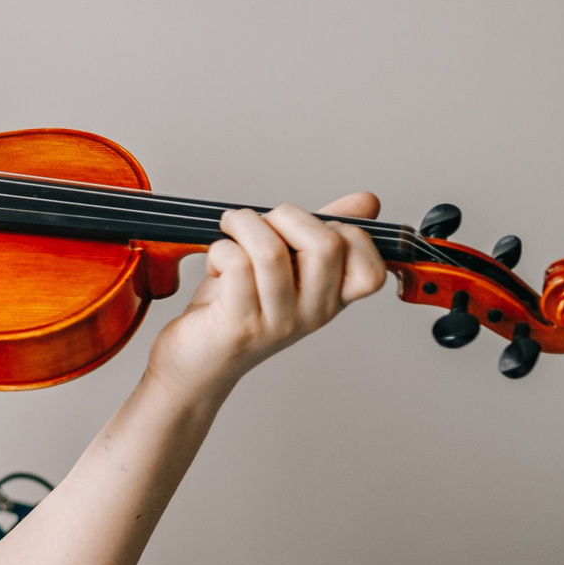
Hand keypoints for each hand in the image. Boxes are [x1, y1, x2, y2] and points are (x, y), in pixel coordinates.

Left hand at [143, 192, 388, 400]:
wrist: (193, 362)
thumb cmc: (234, 308)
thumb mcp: (284, 265)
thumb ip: (322, 233)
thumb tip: (366, 202)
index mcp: (331, 298)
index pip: (371, 267)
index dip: (344, 231)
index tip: (304, 227)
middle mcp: (312, 314)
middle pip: (326, 245)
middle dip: (287, 215)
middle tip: (259, 221)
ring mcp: (278, 322)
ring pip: (272, 252)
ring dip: (244, 225)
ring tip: (230, 228)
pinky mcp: (240, 325)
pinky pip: (236, 265)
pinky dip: (220, 249)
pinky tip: (215, 262)